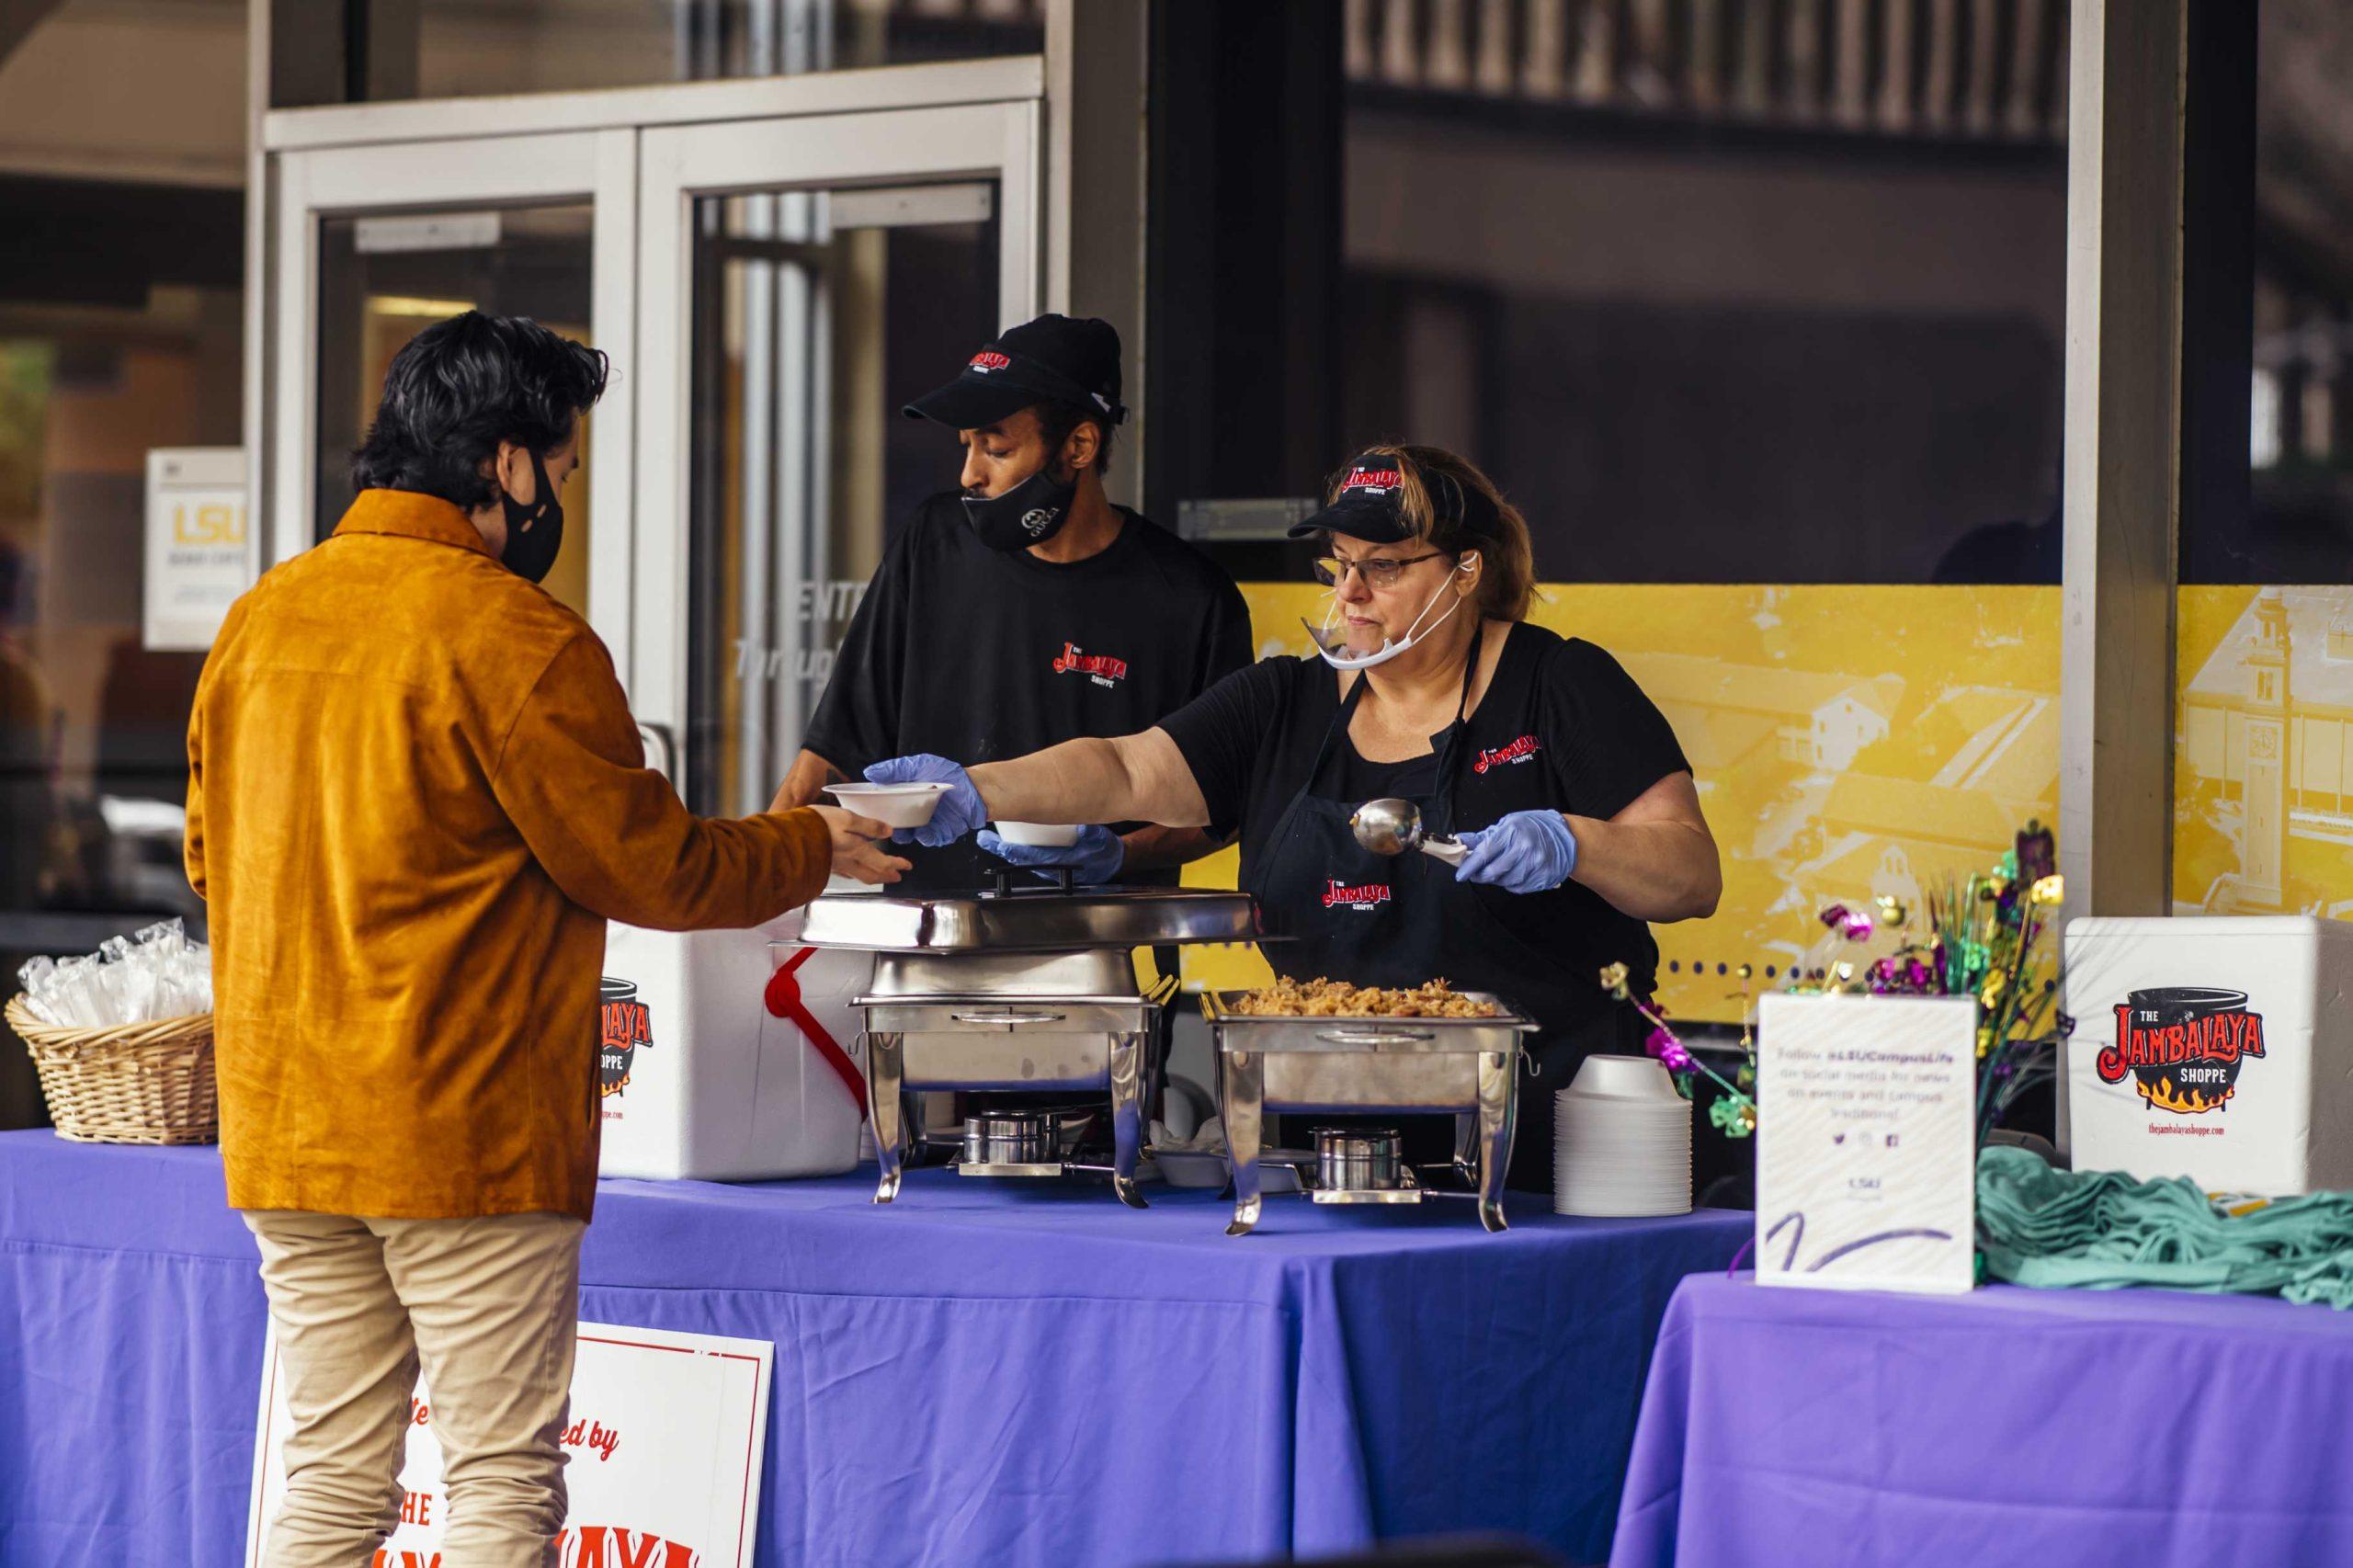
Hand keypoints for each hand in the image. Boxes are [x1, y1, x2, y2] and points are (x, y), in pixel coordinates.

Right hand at [807, 805, 909, 884]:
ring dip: (873, 876)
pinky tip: (852, 872)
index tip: (907, 865)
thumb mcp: (847, 818)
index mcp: (857, 851)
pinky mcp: (824, 865)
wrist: (789, 837)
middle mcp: (848, 862)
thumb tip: (889, 831)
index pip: (883, 862)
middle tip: (897, 876)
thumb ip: (869, 826)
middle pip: (872, 874)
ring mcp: (835, 866)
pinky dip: (854, 874)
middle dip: (887, 875)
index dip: (897, 864)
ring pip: (859, 876)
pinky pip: (845, 873)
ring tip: (880, 876)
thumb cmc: (817, 825)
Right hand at [863, 755, 984, 846]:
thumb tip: (871, 772)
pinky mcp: (939, 834)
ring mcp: (925, 825)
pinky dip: (924, 836)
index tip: (865, 811)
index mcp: (903, 798)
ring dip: (903, 834)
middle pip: (891, 824)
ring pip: (908, 835)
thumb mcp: (918, 765)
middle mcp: (912, 813)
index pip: (883, 807)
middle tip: (881, 823)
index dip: (873, 810)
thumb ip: (894, 769)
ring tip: (900, 829)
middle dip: (884, 826)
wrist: (976, 787)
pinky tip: (922, 831)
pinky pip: (928, 839)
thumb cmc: (948, 774)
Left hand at [977, 824, 1124, 884]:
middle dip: (1001, 849)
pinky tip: (1003, 837)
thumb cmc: (1103, 852)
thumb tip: (1083, 828)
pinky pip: (1026, 852)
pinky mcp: (1046, 857)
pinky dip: (1013, 845)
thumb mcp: (1101, 841)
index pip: (1033, 857)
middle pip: (1020, 857)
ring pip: (1020, 856)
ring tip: (987, 838)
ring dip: (1003, 848)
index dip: (1015, 852)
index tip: (1001, 845)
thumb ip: (1093, 834)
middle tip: (984, 838)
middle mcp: (1049, 864)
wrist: (1108, 861)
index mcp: (1061, 861)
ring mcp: (1046, 863)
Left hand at [1454, 810, 1577, 894]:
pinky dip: (1510, 883)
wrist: (1564, 836)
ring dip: (1496, 880)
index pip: (1485, 853)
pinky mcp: (1543, 877)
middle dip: (1480, 876)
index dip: (1470, 866)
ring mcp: (1536, 864)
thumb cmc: (1532, 828)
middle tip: (1475, 874)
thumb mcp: (1507, 824)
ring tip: (1498, 870)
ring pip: (1505, 882)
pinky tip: (1514, 873)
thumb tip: (1459, 841)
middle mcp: (1525, 848)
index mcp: (1513, 831)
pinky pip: (1518, 888)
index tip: (1461, 874)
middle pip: (1493, 871)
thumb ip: (1483, 837)